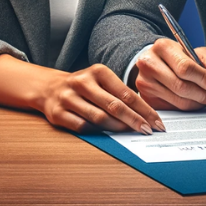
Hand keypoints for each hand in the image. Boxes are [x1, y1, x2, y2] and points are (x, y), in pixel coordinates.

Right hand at [36, 63, 164, 133]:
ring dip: (118, 128)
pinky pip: (82, 126)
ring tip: (131, 133)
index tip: (156, 121)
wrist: (49, 88)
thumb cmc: (85, 86)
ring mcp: (69, 98)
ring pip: (99, 117)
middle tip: (149, 130)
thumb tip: (145, 113)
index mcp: (98, 71)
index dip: (144, 109)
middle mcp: (83, 82)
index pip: (126, 93)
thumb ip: (119, 93)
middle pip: (115, 105)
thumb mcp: (102, 81)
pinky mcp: (58, 114)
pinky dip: (97, 131)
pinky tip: (108, 135)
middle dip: (135, 120)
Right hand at [134, 38, 205, 109]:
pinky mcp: (146, 98)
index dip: (204, 79)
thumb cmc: (181, 57)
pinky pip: (172, 109)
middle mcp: (149, 64)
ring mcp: (144, 82)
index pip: (185, 67)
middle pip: (181, 87)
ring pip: (178, 101)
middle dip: (203, 94)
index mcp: (163, 47)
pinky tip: (193, 100)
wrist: (157, 61)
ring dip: (197, 102)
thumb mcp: (200, 53)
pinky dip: (187, 107)